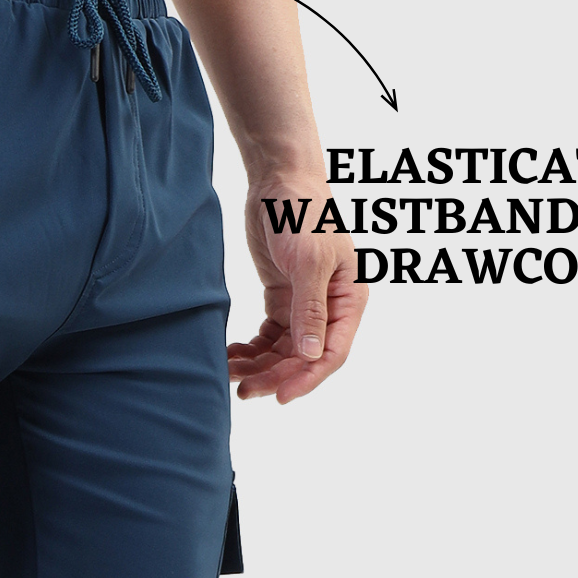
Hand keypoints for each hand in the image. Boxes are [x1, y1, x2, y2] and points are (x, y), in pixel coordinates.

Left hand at [228, 175, 366, 403]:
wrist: (279, 179)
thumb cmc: (303, 213)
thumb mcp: (309, 261)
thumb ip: (310, 309)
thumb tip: (311, 354)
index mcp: (348, 301)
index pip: (331, 353)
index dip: (307, 378)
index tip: (279, 397)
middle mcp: (329, 308)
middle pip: (303, 358)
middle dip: (274, 376)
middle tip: (243, 391)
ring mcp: (304, 306)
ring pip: (282, 352)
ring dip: (258, 367)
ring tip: (230, 373)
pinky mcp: (281, 300)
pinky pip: (267, 337)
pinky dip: (250, 350)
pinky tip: (230, 355)